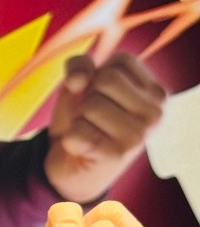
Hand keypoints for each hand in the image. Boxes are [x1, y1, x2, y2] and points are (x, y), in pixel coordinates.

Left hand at [44, 52, 165, 204]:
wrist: (72, 164)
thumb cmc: (84, 118)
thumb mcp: (80, 83)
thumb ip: (79, 66)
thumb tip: (78, 81)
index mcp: (156, 93)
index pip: (121, 62)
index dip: (98, 75)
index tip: (101, 96)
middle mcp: (155, 114)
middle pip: (106, 79)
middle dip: (88, 95)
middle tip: (91, 117)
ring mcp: (138, 137)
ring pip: (91, 105)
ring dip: (79, 118)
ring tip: (88, 132)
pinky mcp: (116, 156)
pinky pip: (77, 131)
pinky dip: (70, 138)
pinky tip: (82, 148)